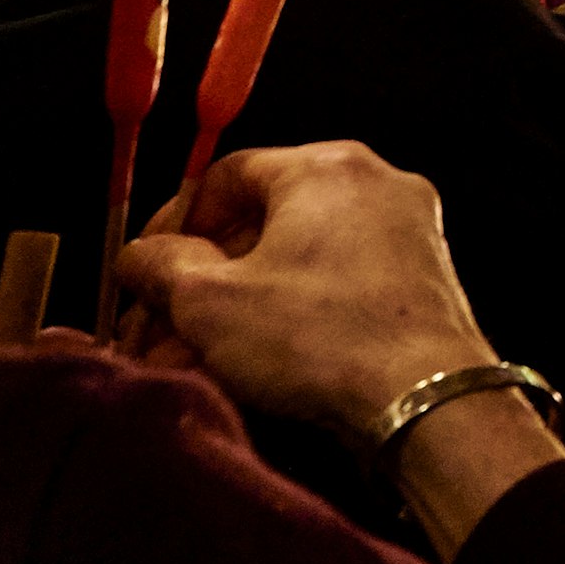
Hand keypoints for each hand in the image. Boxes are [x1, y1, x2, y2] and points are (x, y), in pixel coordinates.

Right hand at [114, 143, 494, 443]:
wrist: (425, 396)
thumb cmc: (314, 335)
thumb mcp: (210, 301)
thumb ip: (160, 266)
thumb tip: (139, 254)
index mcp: (326, 167)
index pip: (226, 176)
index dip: (172, 226)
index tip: (142, 275)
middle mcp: (375, 183)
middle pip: (260, 222)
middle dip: (198, 283)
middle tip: (155, 333)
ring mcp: (406, 230)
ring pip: (294, 261)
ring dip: (234, 308)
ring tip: (187, 361)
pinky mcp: (420, 278)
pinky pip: (335, 283)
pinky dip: (287, 315)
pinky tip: (245, 365)